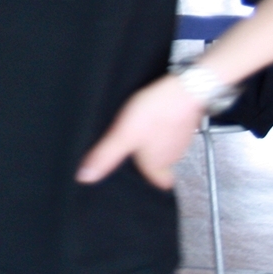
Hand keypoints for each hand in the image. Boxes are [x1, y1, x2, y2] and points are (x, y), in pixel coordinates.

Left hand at [76, 74, 204, 189]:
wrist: (183, 92)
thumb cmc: (155, 114)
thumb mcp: (123, 135)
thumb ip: (106, 156)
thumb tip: (86, 177)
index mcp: (157, 163)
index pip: (161, 182)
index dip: (152, 178)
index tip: (143, 175)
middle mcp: (173, 155)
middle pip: (162, 163)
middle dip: (149, 158)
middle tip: (135, 148)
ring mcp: (182, 139)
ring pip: (168, 147)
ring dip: (156, 141)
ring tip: (142, 131)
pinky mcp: (186, 123)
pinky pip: (175, 130)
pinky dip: (165, 127)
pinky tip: (156, 117)